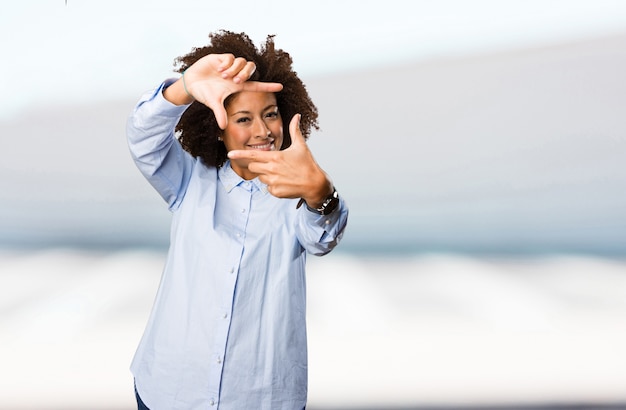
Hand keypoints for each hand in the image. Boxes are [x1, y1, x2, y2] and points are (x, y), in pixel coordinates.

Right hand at [166, 53, 282, 127]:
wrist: (190, 84)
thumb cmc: (204, 94)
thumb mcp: (213, 104)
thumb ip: (220, 113)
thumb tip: (223, 127)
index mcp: (237, 86)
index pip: (256, 85)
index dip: (268, 86)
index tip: (281, 87)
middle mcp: (235, 75)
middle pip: (250, 68)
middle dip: (245, 74)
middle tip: (234, 81)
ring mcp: (229, 65)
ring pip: (242, 61)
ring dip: (235, 69)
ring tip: (223, 76)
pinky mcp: (220, 58)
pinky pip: (231, 57)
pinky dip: (227, 63)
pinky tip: (219, 70)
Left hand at [227, 114, 332, 206]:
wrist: (315, 184)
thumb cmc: (307, 164)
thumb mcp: (301, 146)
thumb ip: (294, 130)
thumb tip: (297, 116)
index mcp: (275, 157)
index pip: (253, 155)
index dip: (240, 154)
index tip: (229, 154)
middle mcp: (272, 170)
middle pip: (253, 167)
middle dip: (258, 165)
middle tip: (272, 165)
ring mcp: (273, 182)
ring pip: (260, 178)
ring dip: (267, 176)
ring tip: (282, 174)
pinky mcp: (275, 192)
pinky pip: (268, 188)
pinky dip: (274, 186)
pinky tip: (285, 183)